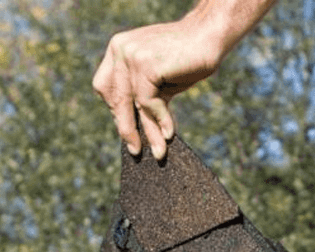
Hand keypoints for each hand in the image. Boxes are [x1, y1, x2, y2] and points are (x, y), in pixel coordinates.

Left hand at [92, 19, 220, 159]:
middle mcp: (119, 49)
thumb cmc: (187, 59)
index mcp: (117, 49)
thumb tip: (136, 133)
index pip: (106, 88)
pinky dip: (160, 119)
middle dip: (126, 128)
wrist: (208, 36)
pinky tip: (170, 133)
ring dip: (148, 132)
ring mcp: (131, 55)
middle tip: (135, 150)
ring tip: (159, 152)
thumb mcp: (159, 81)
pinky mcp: (145, 65)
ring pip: (132, 104)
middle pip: (116, 98)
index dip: (116, 111)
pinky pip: (148, 102)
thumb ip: (143, 96)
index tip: (128, 129)